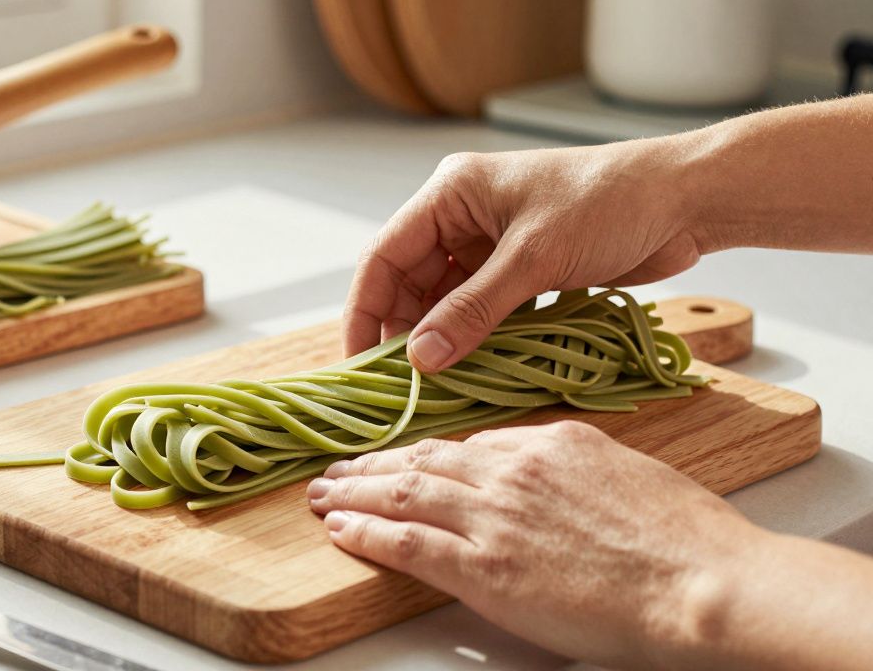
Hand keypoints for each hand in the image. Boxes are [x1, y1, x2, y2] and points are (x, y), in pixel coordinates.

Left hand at [306, 421, 760, 668]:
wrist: (700, 582)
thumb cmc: (684, 540)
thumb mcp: (627, 475)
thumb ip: (575, 471)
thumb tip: (552, 481)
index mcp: (548, 443)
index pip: (468, 444)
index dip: (424, 453)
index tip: (402, 458)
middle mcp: (510, 470)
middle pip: (424, 460)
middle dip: (374, 464)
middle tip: (339, 468)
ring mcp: (492, 517)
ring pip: (404, 492)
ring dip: (355, 492)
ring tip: (324, 494)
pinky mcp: (482, 566)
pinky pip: (406, 542)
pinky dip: (367, 532)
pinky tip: (342, 529)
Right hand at [344, 139, 703, 370]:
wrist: (687, 198)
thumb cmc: (610, 203)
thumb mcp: (533, 259)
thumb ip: (473, 311)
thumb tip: (420, 361)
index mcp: (450, 193)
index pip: (383, 257)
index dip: (366, 312)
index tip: (360, 365)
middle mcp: (462, 215)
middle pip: (410, 283)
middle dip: (406, 332)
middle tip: (404, 387)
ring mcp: (491, 243)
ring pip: (446, 301)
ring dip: (445, 340)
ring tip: (441, 385)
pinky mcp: (522, 268)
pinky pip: (482, 309)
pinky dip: (478, 338)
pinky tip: (477, 369)